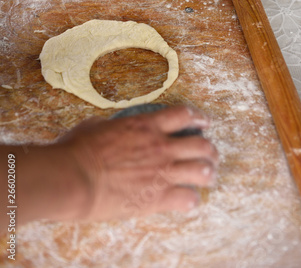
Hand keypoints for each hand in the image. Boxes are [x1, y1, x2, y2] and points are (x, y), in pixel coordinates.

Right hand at [66, 106, 217, 220]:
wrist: (74, 178)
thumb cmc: (78, 150)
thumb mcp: (96, 126)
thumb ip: (111, 126)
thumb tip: (108, 127)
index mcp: (146, 125)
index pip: (183, 115)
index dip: (198, 117)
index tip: (204, 122)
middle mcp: (160, 146)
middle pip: (201, 144)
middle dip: (210, 149)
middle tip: (211, 154)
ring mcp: (162, 172)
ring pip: (202, 170)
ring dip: (208, 172)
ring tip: (208, 175)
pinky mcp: (157, 198)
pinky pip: (187, 199)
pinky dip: (192, 200)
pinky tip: (190, 201)